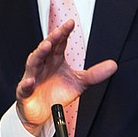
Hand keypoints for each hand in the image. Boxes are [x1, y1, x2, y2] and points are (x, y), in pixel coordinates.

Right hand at [15, 19, 117, 135]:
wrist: (43, 113)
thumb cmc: (57, 93)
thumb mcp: (79, 82)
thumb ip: (95, 74)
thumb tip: (113, 65)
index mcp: (55, 59)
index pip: (60, 42)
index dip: (64, 32)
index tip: (71, 23)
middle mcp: (43, 64)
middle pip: (46, 48)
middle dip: (52, 39)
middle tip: (59, 32)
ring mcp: (33, 76)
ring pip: (33, 62)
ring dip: (39, 54)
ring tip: (45, 47)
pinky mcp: (25, 92)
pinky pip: (24, 87)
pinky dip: (26, 84)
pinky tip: (30, 81)